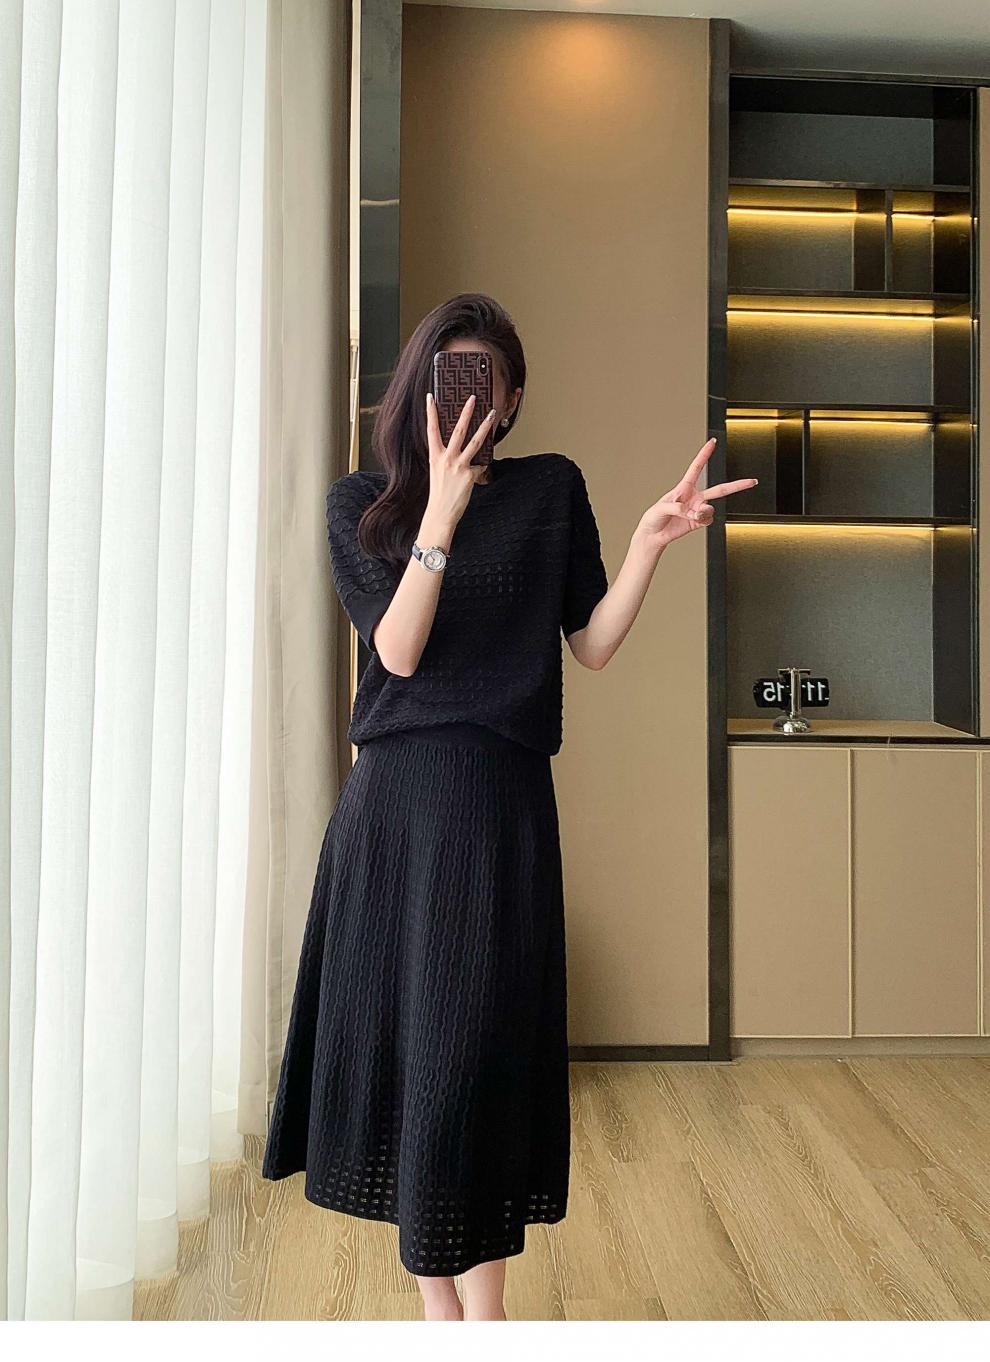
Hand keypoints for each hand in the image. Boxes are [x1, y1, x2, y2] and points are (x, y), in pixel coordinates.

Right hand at [424, 390, 497, 526]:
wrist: (441, 513)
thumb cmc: (440, 492)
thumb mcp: (438, 471)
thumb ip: (447, 457)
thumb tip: (461, 446)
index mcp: (435, 456)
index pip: (431, 429)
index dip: (431, 413)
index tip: (431, 397)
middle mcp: (446, 458)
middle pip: (458, 430)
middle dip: (466, 412)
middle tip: (473, 398)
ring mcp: (459, 466)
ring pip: (475, 442)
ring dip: (484, 427)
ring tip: (492, 414)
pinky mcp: (470, 475)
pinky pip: (481, 465)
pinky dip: (482, 466)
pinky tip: (479, 470)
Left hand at [637, 437, 756, 548]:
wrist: (653, 535)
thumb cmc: (654, 517)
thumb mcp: (661, 507)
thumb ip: (677, 507)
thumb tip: (691, 512)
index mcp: (684, 487)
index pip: (697, 467)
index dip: (705, 454)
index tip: (713, 441)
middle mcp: (694, 497)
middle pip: (720, 489)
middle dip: (737, 485)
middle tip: (752, 481)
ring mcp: (697, 510)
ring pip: (711, 508)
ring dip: (702, 512)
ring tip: (692, 515)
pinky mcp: (698, 522)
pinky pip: (708, 519)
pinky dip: (701, 520)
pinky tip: (693, 520)